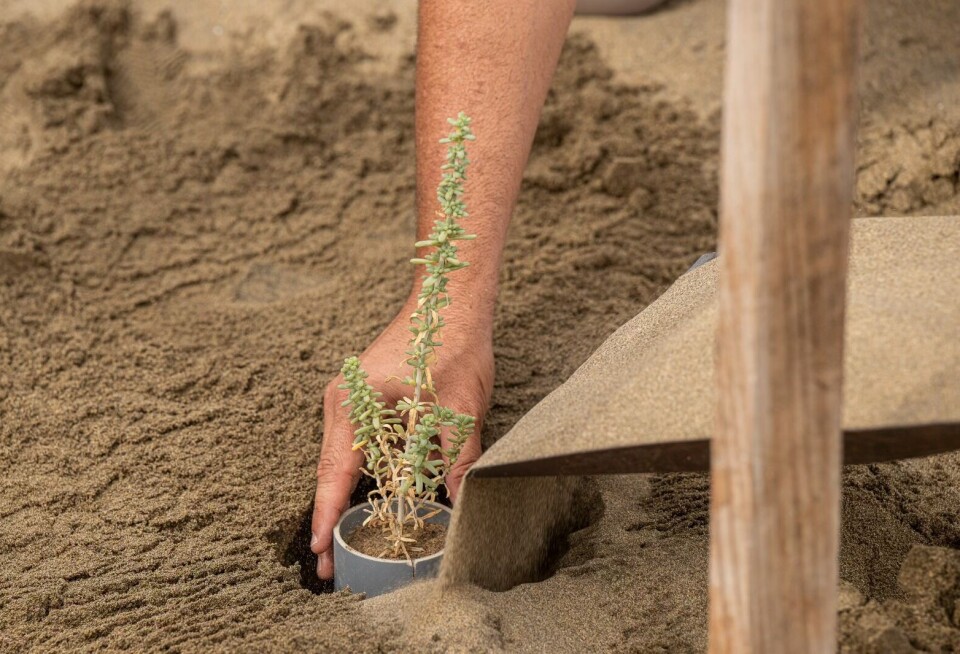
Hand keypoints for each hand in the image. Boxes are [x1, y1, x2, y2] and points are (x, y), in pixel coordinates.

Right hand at [310, 299, 493, 579]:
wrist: (448, 297)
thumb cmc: (451, 342)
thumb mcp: (459, 406)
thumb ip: (456, 456)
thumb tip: (458, 501)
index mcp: (355, 404)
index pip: (335, 473)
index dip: (327, 515)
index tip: (319, 552)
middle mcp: (343, 403)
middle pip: (331, 471)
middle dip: (331, 518)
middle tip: (332, 569)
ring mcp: (351, 400)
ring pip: (344, 461)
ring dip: (344, 499)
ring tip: (347, 545)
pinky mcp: (366, 399)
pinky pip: (357, 445)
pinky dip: (360, 475)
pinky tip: (370, 502)